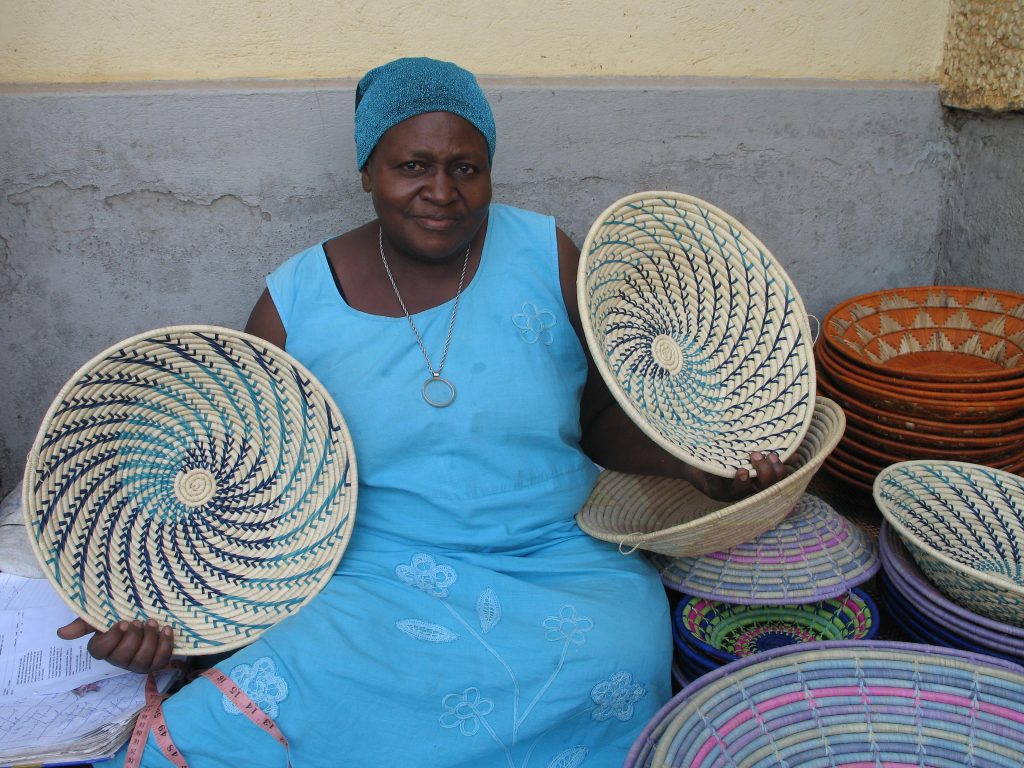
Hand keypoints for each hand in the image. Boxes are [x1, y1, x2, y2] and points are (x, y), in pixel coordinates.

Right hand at [57, 617, 174, 673]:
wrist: (146, 616)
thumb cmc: (121, 618)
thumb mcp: (101, 617)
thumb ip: (83, 624)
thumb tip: (61, 633)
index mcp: (104, 649)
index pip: (100, 651)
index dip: (112, 638)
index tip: (121, 622)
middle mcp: (119, 661)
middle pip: (123, 657)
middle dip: (133, 638)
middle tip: (139, 622)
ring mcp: (137, 664)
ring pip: (142, 661)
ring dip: (149, 640)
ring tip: (152, 624)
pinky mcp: (155, 663)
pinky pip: (160, 661)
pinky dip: (165, 645)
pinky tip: (166, 630)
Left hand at [688, 451, 791, 501]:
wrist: (700, 465)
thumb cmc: (730, 459)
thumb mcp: (750, 457)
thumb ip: (772, 458)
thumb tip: (795, 455)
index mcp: (758, 484)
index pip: (776, 483)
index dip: (778, 472)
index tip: (773, 455)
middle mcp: (746, 491)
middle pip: (761, 489)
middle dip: (762, 474)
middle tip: (755, 455)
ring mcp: (729, 493)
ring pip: (739, 492)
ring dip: (742, 481)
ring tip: (741, 469)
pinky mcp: (712, 490)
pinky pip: (714, 485)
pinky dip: (714, 476)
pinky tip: (713, 468)